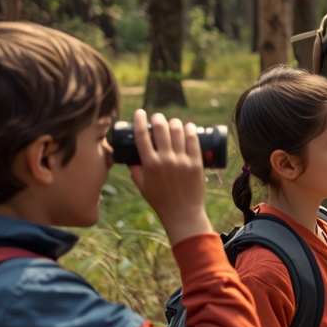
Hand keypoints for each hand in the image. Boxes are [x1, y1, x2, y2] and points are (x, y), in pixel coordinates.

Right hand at [128, 109, 213, 244]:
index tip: (140, 112)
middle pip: (161, 128)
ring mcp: (182, 161)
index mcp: (149, 164)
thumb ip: (135, 170)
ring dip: (174, 122)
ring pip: (178, 131)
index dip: (139, 119)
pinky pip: (194, 141)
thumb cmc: (160, 200)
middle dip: (158, 118)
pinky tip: (188, 126)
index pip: (141, 135)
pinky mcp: (196, 163)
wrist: (182, 213)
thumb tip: (130, 158)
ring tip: (173, 123)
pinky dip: (190, 130)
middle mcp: (165, 159)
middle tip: (158, 118)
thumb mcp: (142, 185)